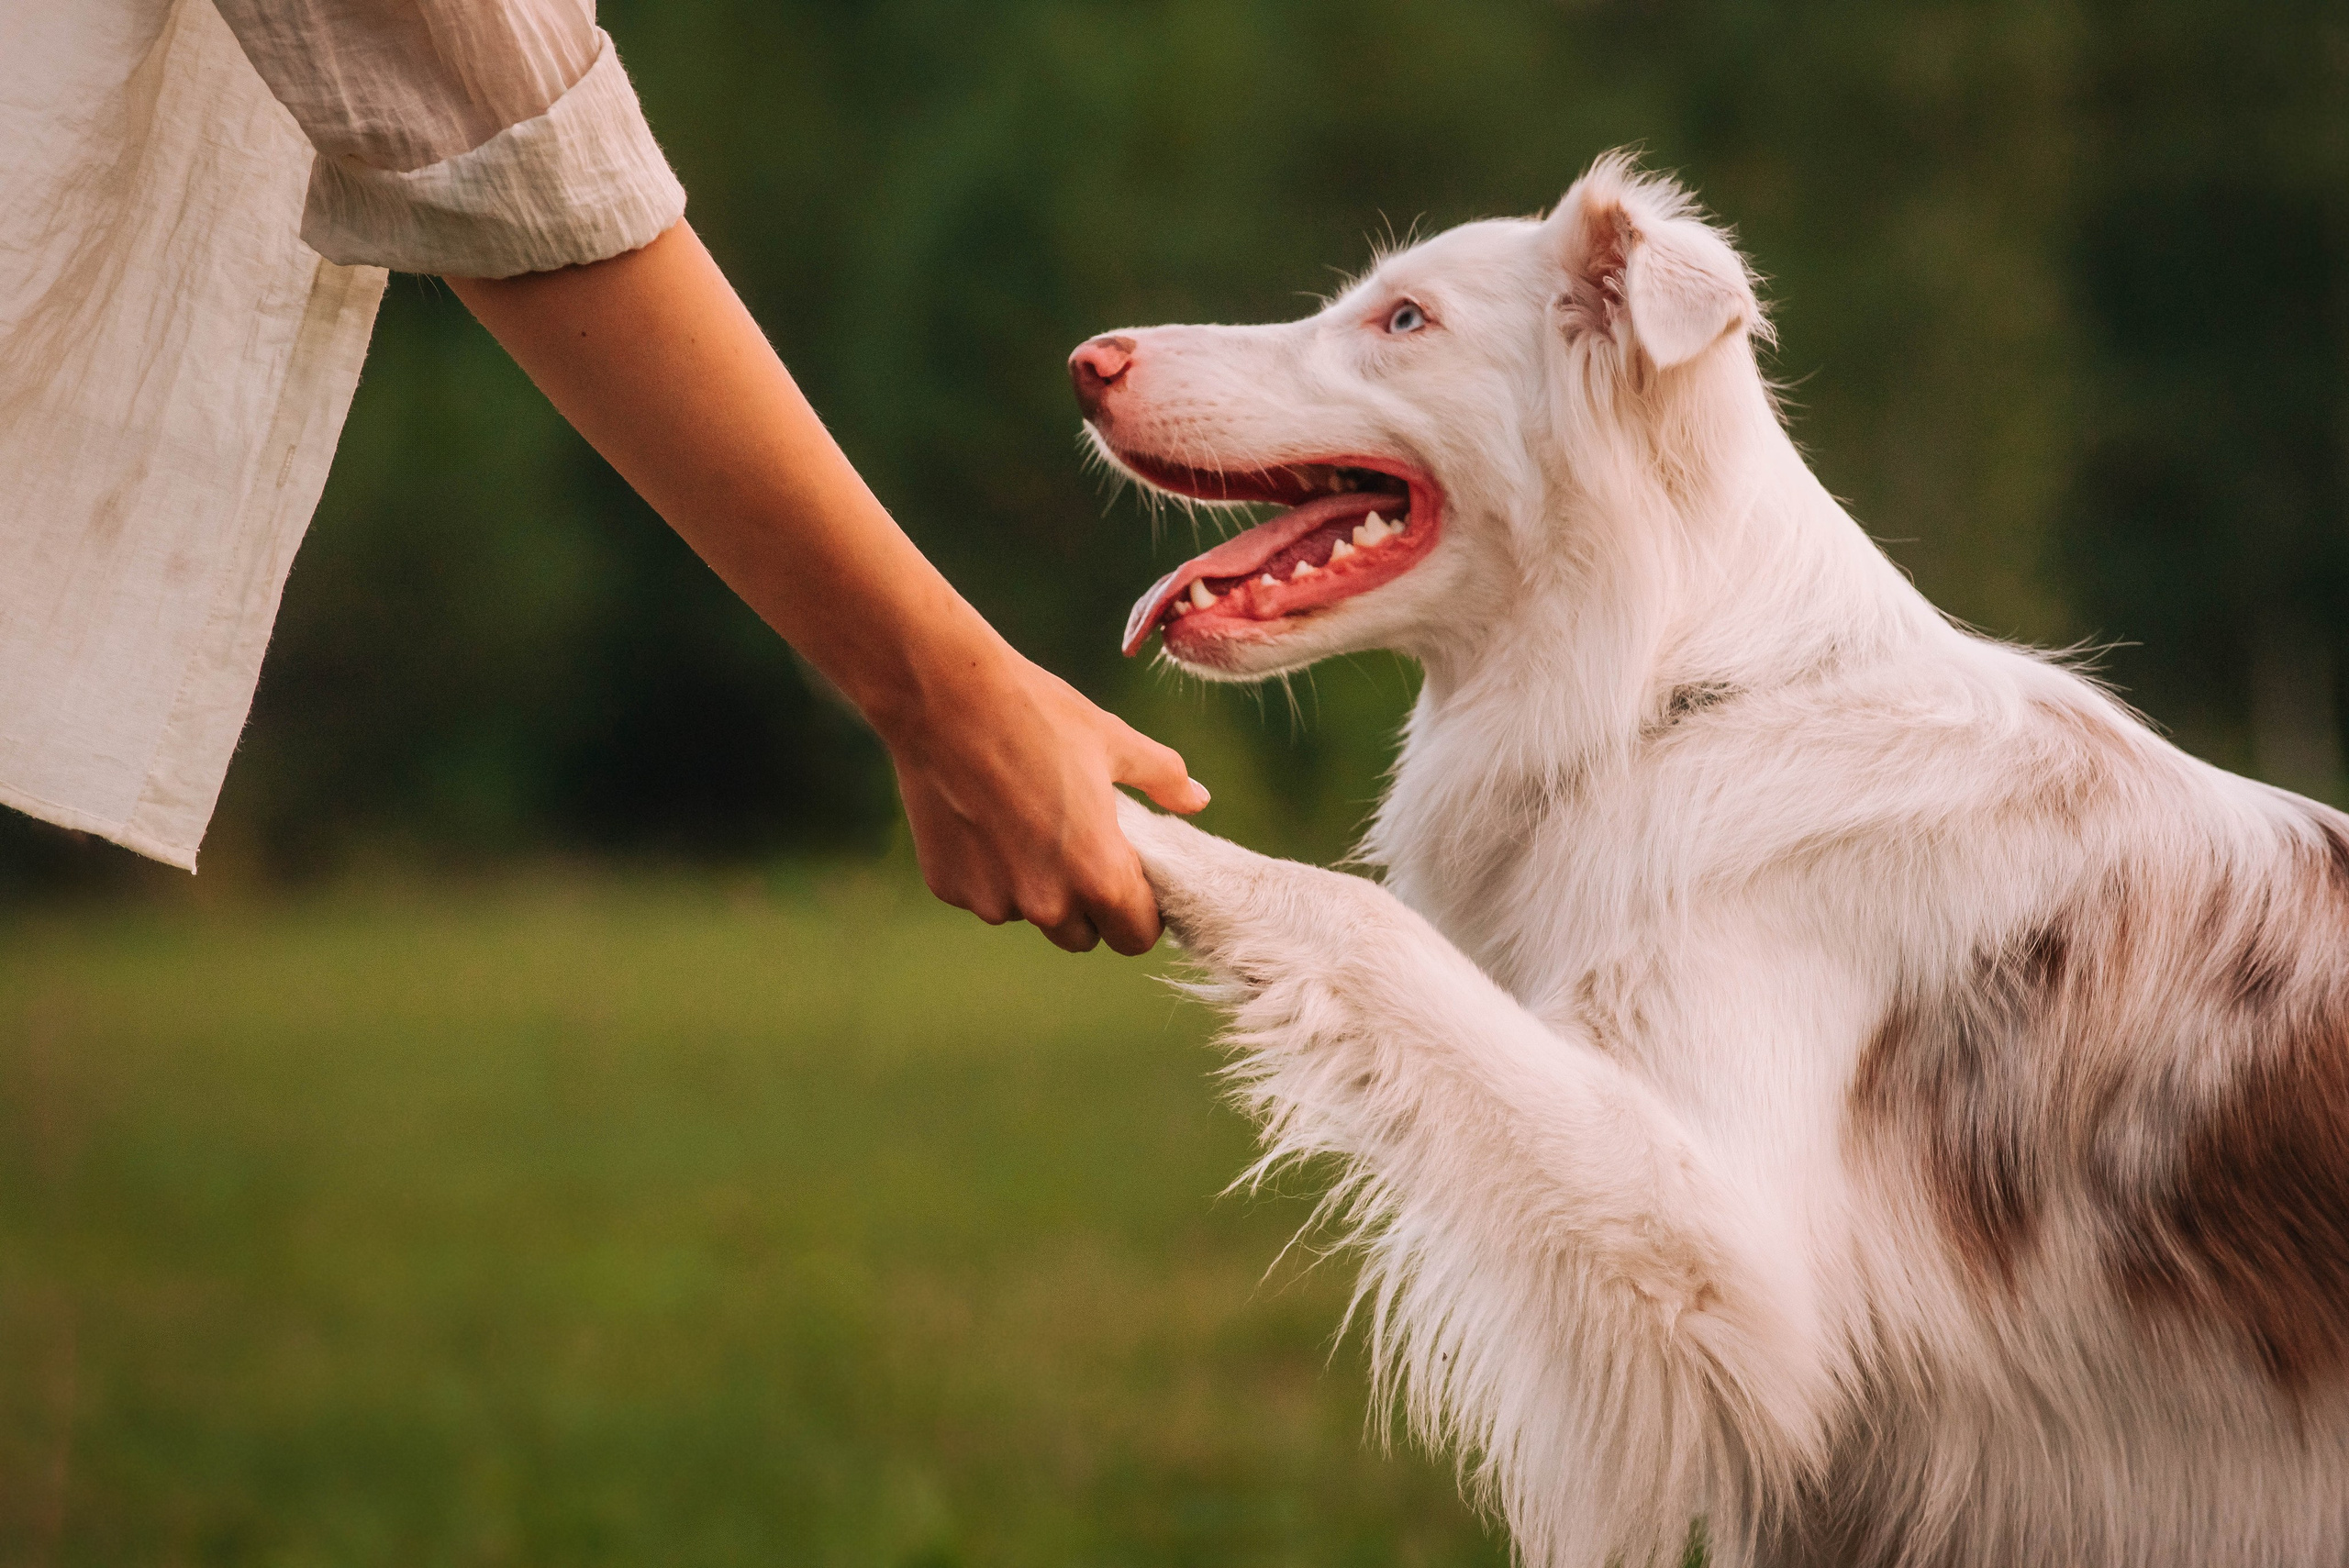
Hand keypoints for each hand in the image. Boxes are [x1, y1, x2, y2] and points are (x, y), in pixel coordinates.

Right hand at [880, 648, 1206, 954]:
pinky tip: (983, 817)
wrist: (943, 697)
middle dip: (1087, 905)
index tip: (1131, 879)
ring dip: (1035, 887)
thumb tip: (1198, 801)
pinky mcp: (949, 888)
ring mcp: (992, 900)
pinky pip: (984, 894)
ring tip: (1026, 822)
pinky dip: (989, 871)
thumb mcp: (1114, 741)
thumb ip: (1164, 780)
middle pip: (1082, 936)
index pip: (1136, 936)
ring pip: (1029, 913)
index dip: (1140, 911)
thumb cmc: (1038, 715)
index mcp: (1099, 875)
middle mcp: (1045, 903)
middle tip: (1078, 847)